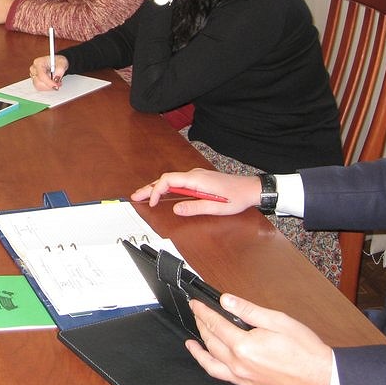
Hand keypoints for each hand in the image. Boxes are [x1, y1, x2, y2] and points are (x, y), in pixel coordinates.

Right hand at [28, 54, 66, 89]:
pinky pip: (39, 87)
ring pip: (38, 86)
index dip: (49, 82)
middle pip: (38, 82)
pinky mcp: (35, 80)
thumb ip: (60, 71)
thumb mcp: (62, 63)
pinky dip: (47, 87)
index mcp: (38, 63)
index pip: (41, 76)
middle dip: (49, 85)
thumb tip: (56, 79)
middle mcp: (34, 69)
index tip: (56, 85)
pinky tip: (52, 83)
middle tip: (58, 83)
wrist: (58, 63)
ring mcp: (33, 75)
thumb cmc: (58, 61)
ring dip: (48, 87)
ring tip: (56, 82)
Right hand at [131, 169, 259, 215]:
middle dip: (149, 188)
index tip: (151, 202)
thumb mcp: (216, 207)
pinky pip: (178, 181)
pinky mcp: (199, 180)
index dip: (156, 191)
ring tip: (144, 195)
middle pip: (166, 179)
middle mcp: (194, 175)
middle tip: (135, 196)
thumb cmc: (236, 197)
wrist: (250, 188)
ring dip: (157, 187)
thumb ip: (195, 207)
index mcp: (196, 179)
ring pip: (171, 180)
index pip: (168, 180)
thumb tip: (177, 209)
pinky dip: (167, 187)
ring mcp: (196, 176)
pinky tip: (163, 192)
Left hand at [186, 294, 332, 384]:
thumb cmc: (305, 350)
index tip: (196, 303)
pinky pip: (220, 375)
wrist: (321, 379)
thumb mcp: (278, 321)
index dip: (203, 311)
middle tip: (196, 312)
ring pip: (211, 360)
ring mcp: (242, 377)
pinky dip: (209, 365)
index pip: (215, 324)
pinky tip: (206, 358)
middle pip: (210, 341)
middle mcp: (239, 364)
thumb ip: (249, 311)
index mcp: (245, 346)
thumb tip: (227, 301)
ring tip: (193, 336)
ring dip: (200, 346)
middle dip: (200, 324)